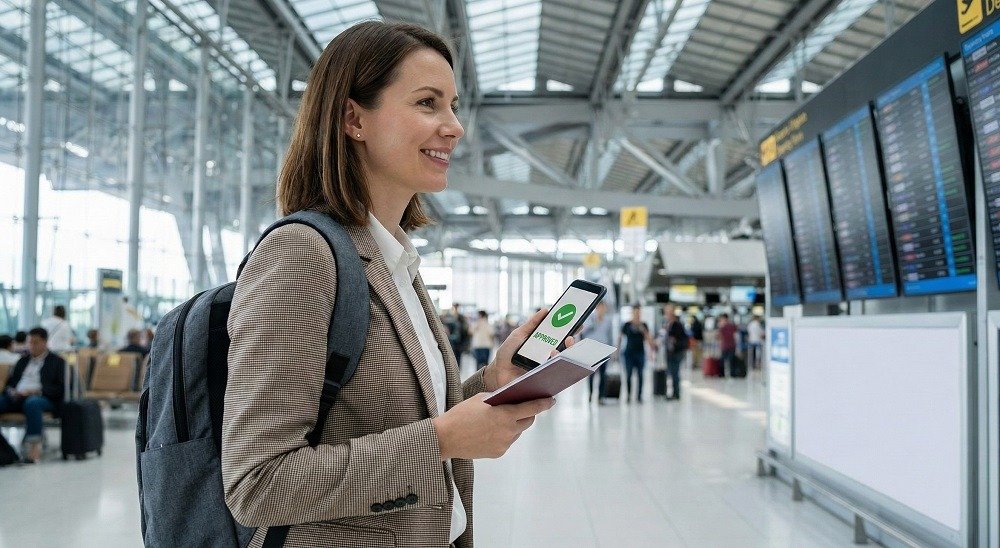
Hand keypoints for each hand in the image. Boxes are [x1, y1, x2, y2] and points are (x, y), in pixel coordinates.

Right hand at [433, 393, 555, 459]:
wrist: (445, 438)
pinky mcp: (498, 453)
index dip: (544, 403)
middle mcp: (508, 431)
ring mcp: (504, 444)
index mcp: (505, 414)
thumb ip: (499, 399)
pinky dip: (504, 434)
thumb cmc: (461, 414)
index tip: (552, 400)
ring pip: (517, 432)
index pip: (532, 408)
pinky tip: (490, 431)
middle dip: (528, 413)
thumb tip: (512, 399)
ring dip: (514, 425)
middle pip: (528, 421)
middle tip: (523, 407)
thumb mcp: (481, 399)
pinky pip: (507, 441)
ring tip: (500, 419)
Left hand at [483, 308, 574, 391]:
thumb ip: (532, 323)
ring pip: (563, 362)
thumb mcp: (519, 334)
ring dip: (564, 354)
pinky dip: (555, 366)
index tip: (577, 323)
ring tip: (557, 350)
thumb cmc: (507, 353)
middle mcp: (548, 356)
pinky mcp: (544, 378)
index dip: (571, 330)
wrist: (498, 371)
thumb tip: (545, 310)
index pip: (561, 337)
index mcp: (544, 344)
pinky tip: (551, 359)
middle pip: (566, 349)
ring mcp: (547, 367)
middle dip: (572, 343)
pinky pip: (554, 374)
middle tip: (570, 338)